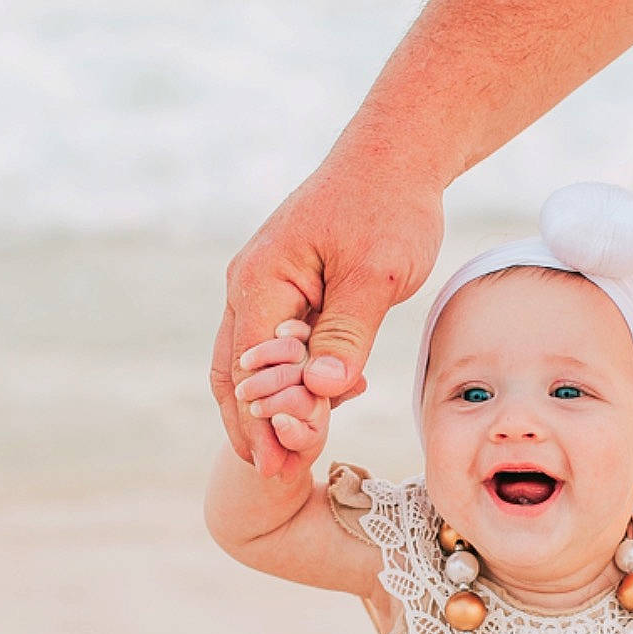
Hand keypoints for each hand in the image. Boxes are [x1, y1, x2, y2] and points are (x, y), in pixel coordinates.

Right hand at [212, 161, 444, 476]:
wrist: (397, 157)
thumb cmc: (389, 206)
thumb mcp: (376, 274)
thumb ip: (348, 333)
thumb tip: (323, 389)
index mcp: (261, 281)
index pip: (250, 369)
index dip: (263, 421)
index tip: (278, 467)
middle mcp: (250, 286)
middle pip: (235, 372)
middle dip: (252, 426)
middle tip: (274, 476)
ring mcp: (264, 288)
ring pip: (252, 363)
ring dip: (268, 408)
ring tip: (287, 457)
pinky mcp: (288, 290)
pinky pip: (277, 347)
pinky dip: (288, 382)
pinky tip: (314, 409)